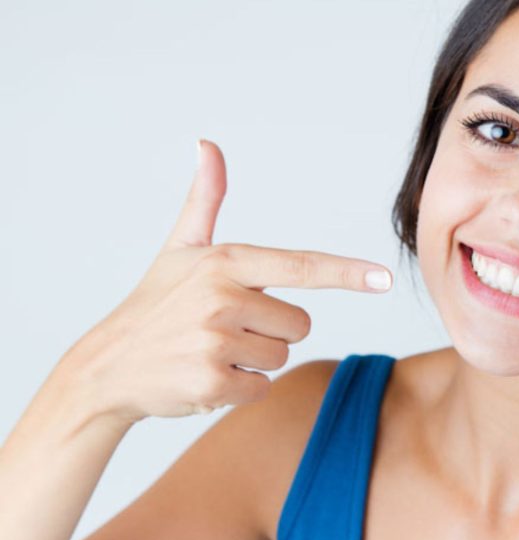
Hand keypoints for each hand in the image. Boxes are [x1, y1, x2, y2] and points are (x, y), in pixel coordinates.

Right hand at [51, 139, 392, 423]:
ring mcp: (216, 341)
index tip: (384, 278)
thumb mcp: (179, 249)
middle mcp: (222, 298)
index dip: (346, 273)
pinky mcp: (212, 382)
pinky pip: (261, 387)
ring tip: (210, 351)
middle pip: (300, 323)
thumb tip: (208, 145)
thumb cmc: (155, 304)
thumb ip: (205, 200)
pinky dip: (239, 389)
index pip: (301, 266)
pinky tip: (205, 376)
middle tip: (224, 329)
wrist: (107, 367)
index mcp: (224, 262)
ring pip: (282, 356)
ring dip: (254, 361)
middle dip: (270, 331)